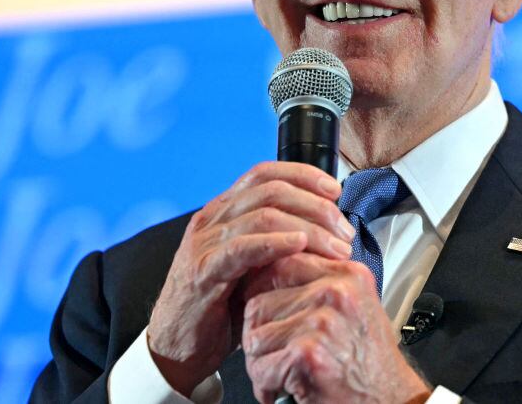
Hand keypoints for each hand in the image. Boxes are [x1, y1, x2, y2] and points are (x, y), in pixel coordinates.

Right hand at [147, 162, 355, 395]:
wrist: (177, 348)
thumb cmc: (220, 308)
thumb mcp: (254, 266)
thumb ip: (278, 243)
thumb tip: (327, 230)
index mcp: (224, 212)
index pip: (266, 174)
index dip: (304, 175)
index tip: (335, 191)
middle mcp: (213, 219)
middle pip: (271, 189)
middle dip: (316, 205)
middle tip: (344, 231)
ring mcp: (205, 243)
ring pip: (264, 214)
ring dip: (308, 227)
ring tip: (335, 247)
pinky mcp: (203, 271)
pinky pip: (243, 247)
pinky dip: (276, 242)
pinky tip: (299, 246)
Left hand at [242, 253, 431, 403]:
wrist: (392, 401)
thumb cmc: (372, 362)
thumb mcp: (356, 307)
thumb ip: (321, 284)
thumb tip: (275, 273)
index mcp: (347, 276)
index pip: (282, 263)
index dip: (261, 289)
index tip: (260, 307)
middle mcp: (335, 293)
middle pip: (260, 302)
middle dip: (258, 334)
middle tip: (274, 354)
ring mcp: (320, 323)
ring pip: (255, 337)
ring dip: (261, 362)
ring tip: (281, 373)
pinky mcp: (307, 354)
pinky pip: (260, 367)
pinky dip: (266, 385)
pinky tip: (284, 390)